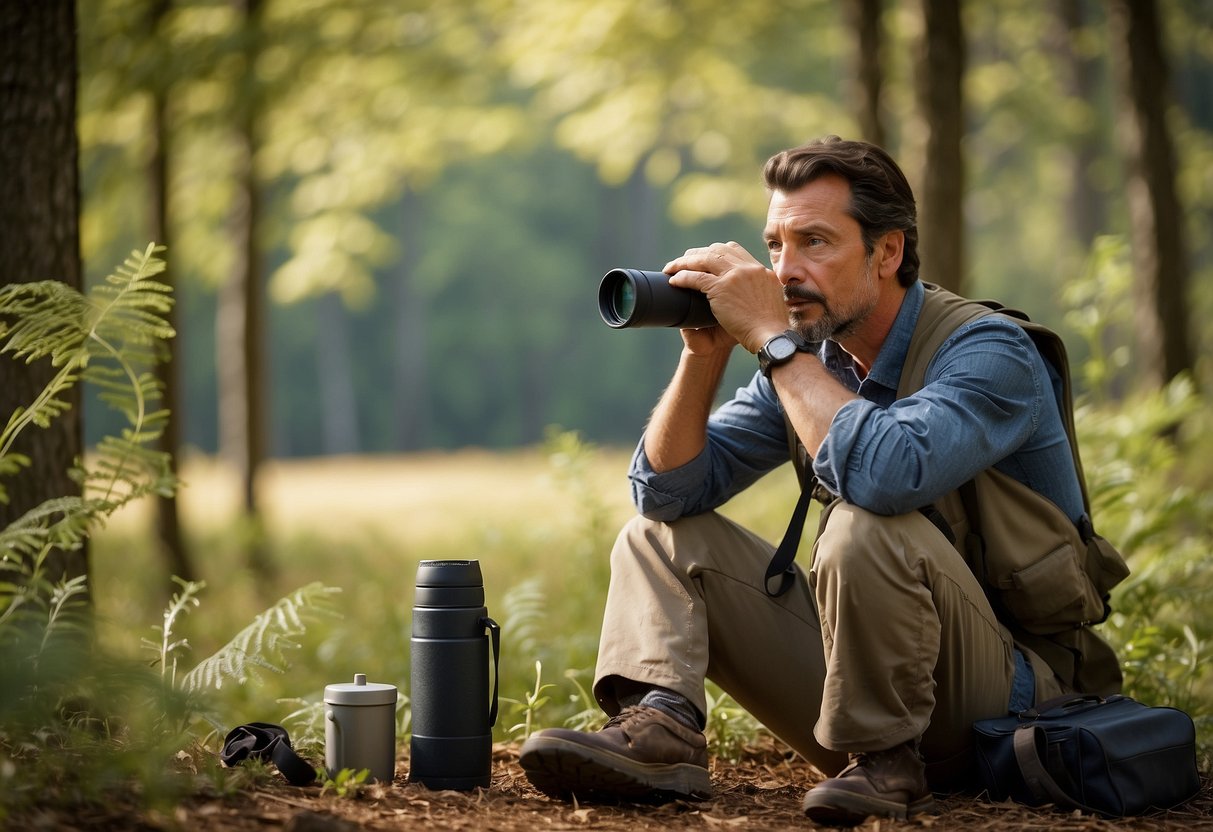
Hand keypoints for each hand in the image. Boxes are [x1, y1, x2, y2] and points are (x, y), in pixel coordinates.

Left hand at [665, 242, 788, 352]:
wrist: (771, 337)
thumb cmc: (770, 328)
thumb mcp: (770, 300)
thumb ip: (759, 291)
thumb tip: (751, 291)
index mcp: (760, 270)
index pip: (735, 249)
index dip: (716, 251)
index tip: (705, 257)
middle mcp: (748, 268)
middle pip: (717, 250)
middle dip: (697, 253)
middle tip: (684, 260)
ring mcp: (735, 276)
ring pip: (703, 259)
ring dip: (684, 262)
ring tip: (671, 268)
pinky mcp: (721, 288)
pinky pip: (695, 277)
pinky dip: (682, 277)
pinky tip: (673, 281)